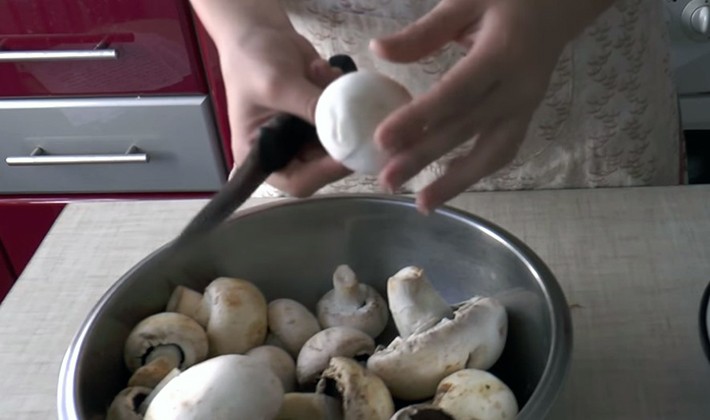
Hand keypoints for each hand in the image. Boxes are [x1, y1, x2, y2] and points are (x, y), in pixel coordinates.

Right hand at [220, 26, 350, 195]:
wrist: (259, 33)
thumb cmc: (253, 62)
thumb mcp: (277, 84)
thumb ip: (308, 106)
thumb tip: (344, 126)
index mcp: (260, 157)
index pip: (297, 182)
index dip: (325, 173)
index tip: (348, 151)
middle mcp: (285, 153)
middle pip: (324, 166)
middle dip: (343, 141)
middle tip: (360, 119)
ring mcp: (306, 136)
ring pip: (339, 141)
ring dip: (343, 113)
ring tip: (322, 77)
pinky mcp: (322, 117)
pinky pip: (344, 118)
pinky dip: (342, 96)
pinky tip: (324, 71)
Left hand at [371, 0, 613, 212]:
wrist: (562, 4)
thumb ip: (424, 32)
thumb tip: (378, 51)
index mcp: (500, 54)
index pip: (453, 94)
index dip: (417, 119)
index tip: (382, 139)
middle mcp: (517, 88)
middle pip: (466, 130)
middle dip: (425, 158)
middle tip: (388, 181)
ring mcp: (526, 106)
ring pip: (492, 153)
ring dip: (457, 181)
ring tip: (423, 204)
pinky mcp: (527, 115)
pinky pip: (502, 150)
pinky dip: (476, 171)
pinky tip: (449, 184)